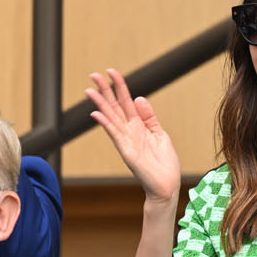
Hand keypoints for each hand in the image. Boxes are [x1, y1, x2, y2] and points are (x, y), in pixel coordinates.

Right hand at [87, 69, 181, 205]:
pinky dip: (105, 123)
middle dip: (105, 90)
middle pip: (114, 106)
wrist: (167, 185)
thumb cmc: (164, 163)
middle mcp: (129, 131)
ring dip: (100, 104)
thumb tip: (139, 97)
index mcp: (138, 126)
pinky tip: (96, 113)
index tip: (111, 71)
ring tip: (89, 90)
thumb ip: (149, 117)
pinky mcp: (126, 151)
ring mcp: (126, 140)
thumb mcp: (159, 134)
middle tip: (93, 74)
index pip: (126, 101)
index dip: (120, 86)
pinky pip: (115, 134)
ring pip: (110, 117)